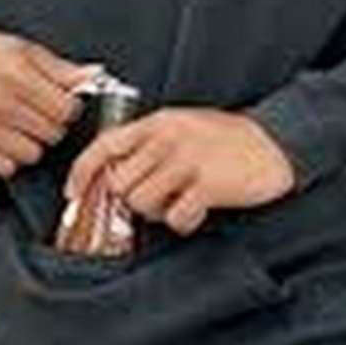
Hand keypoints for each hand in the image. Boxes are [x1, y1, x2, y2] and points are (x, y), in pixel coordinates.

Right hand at [0, 29, 101, 178]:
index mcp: (15, 71)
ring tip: (22, 125)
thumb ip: (60, 68)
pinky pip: (5, 167)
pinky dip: (9, 157)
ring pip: (31, 154)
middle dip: (52, 125)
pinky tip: (5, 137)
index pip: (65, 108)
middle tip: (40, 113)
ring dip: (33, 144)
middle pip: (51, 133)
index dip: (69, 107)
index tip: (62, 104)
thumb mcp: (25, 50)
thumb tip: (92, 76)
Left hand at [64, 107, 295, 236]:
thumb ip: (149, 145)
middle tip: (156, 197)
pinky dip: (183, 222)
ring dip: (157, 211)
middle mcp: (168, 138)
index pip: (105, 145)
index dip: (81, 172)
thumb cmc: (223, 139)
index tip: (71, 194)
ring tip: (179, 201)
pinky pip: (176, 217)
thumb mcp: (181, 127)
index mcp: (158, 122)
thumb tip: (114, 178)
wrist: (274, 142)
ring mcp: (189, 159)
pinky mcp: (210, 184)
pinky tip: (197, 210)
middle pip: (120, 182)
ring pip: (142, 202)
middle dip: (131, 198)